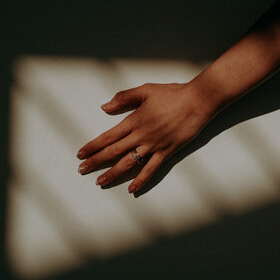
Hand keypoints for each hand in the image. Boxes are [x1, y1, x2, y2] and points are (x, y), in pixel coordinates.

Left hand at [77, 82, 214, 193]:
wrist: (197, 101)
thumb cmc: (172, 93)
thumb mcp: (145, 90)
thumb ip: (124, 98)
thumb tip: (105, 107)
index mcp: (134, 120)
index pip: (108, 137)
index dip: (93, 146)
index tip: (81, 154)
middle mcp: (141, 135)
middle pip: (113, 152)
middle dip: (96, 162)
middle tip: (82, 170)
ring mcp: (154, 146)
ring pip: (128, 163)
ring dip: (112, 174)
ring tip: (100, 182)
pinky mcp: (167, 152)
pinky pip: (151, 169)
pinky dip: (141, 180)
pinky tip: (132, 188)